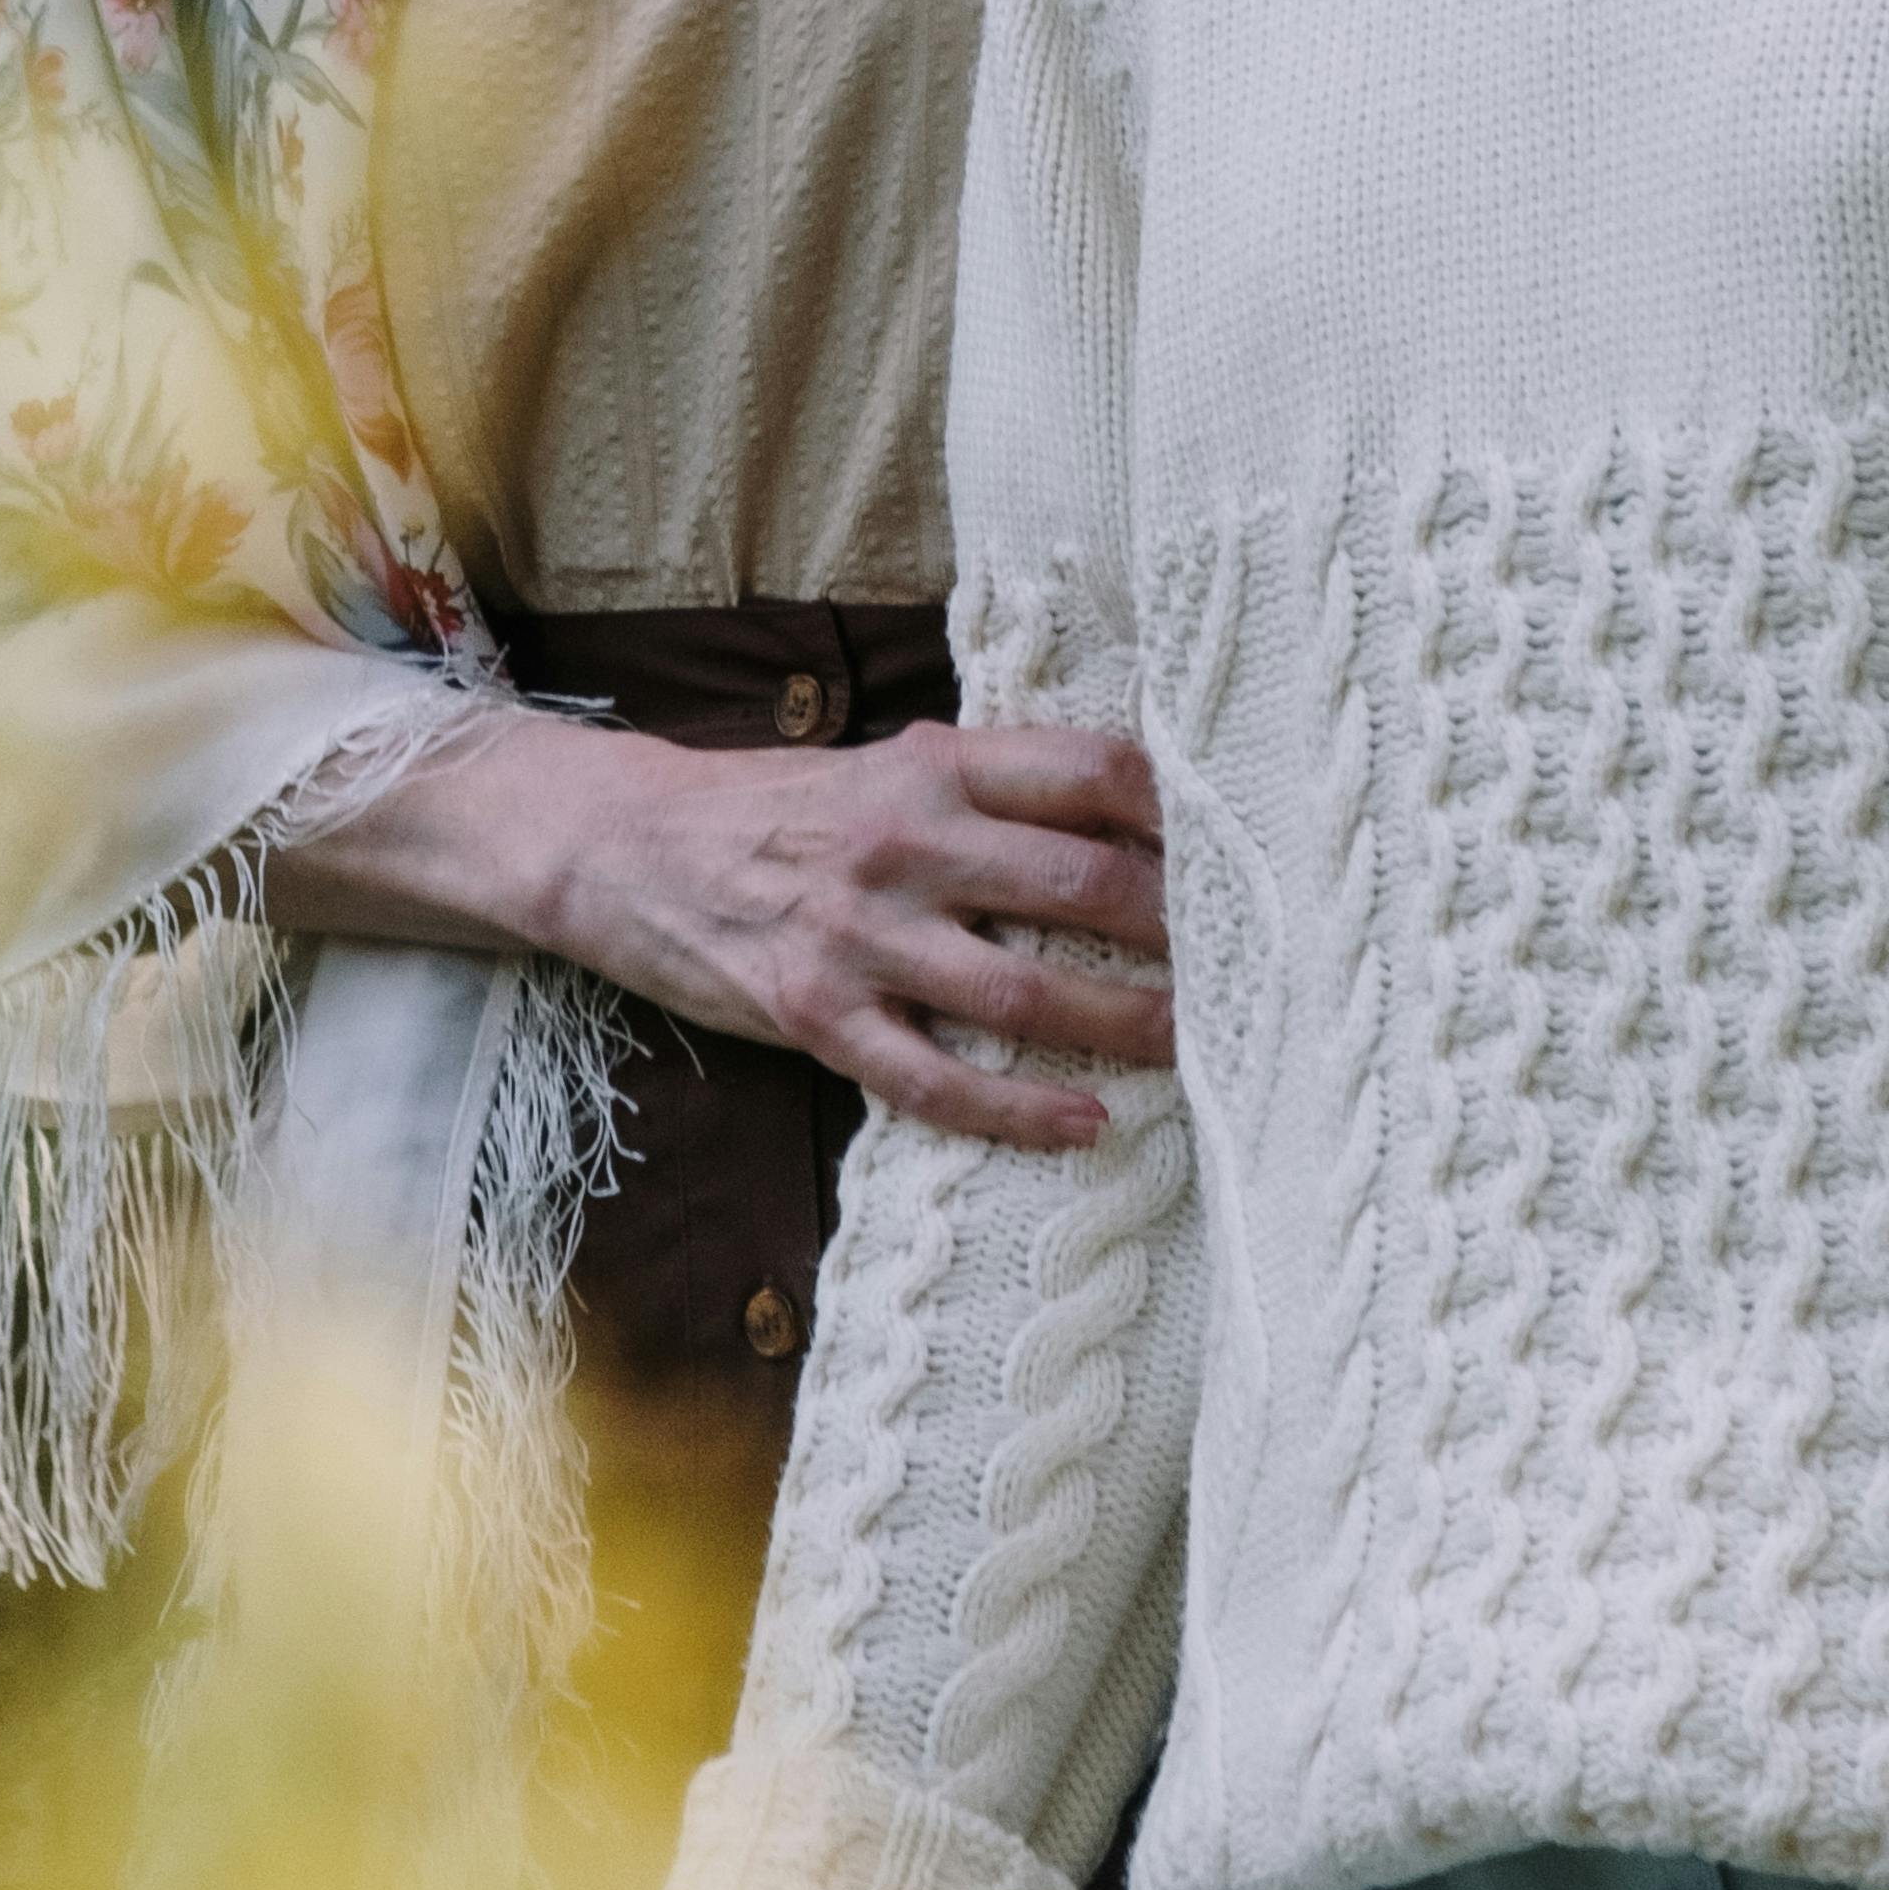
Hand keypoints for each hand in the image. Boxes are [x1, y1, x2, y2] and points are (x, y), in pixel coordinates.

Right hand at [273, 705, 1172, 1150]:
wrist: (629, 845)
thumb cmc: (781, 807)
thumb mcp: (887, 765)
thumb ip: (991, 784)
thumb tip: (1130, 806)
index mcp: (934, 766)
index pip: (1090, 771)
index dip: (1181, 809)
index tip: (1249, 846)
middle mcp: (908, 843)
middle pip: (1081, 881)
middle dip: (1182, 926)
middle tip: (1259, 961)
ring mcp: (862, 935)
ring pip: (1024, 988)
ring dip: (1124, 1023)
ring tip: (1200, 1049)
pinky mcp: (818, 1015)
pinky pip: (936, 1078)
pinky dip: (1019, 1109)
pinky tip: (1086, 1124)